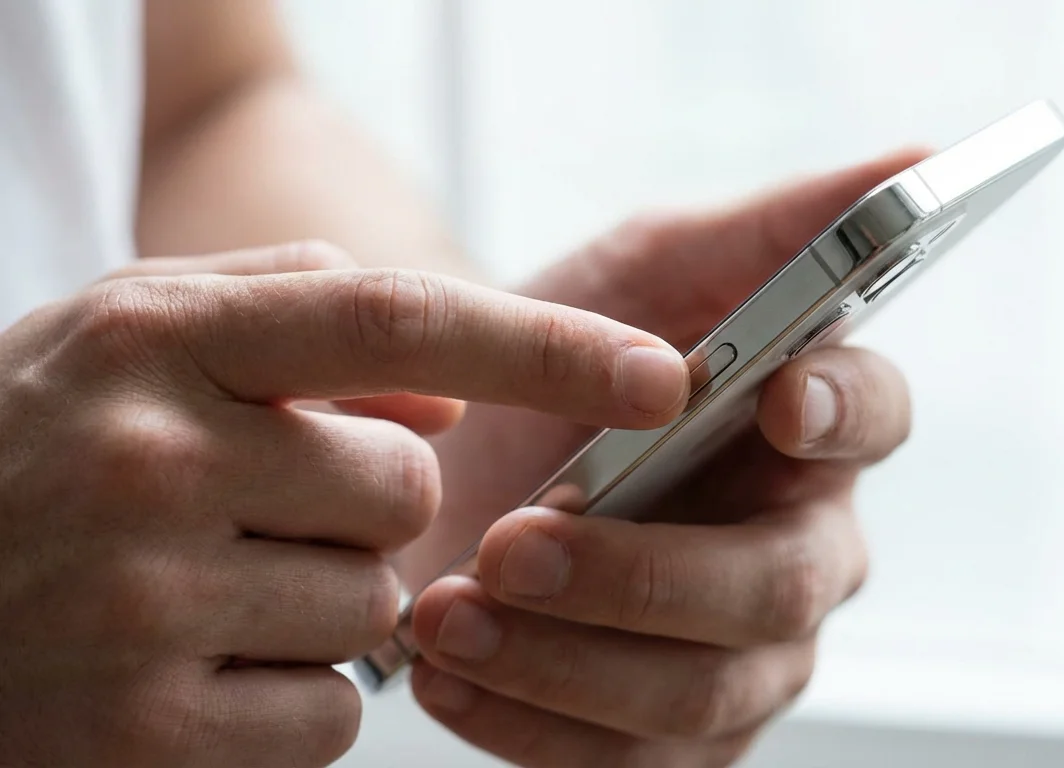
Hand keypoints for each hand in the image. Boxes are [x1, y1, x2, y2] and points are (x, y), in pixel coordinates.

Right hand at [0, 243, 687, 767]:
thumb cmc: (34, 443)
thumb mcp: (133, 334)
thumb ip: (293, 318)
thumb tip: (450, 394)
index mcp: (158, 340)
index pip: (397, 323)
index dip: (548, 348)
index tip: (664, 374)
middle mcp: (150, 463)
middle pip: (406, 494)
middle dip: (366, 506)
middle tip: (256, 508)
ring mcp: (140, 607)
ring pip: (377, 614)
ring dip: (322, 606)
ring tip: (202, 587)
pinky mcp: (141, 736)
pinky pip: (329, 720)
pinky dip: (290, 702)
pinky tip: (190, 669)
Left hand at [402, 148, 928, 766]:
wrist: (453, 471)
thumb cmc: (562, 358)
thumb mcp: (647, 267)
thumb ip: (776, 226)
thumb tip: (927, 160)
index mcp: (812, 432)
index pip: (874, 416)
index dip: (842, 409)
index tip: (778, 396)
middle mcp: (799, 554)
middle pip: (779, 588)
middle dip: (645, 573)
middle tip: (516, 543)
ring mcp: (742, 661)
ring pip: (703, 695)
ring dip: (567, 660)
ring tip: (447, 615)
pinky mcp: (667, 743)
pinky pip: (625, 766)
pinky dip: (527, 727)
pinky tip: (445, 677)